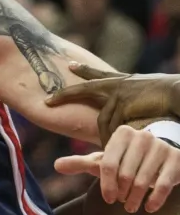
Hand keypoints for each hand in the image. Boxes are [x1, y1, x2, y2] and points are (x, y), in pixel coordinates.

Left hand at [48, 62, 179, 143]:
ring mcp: (118, 93)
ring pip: (102, 119)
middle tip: (48, 101)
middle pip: (84, 89)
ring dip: (104, 135)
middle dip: (65, 95)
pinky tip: (110, 149)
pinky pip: (111, 126)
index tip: (69, 64)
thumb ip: (133, 101)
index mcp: (123, 80)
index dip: (84, 69)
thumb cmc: (167, 97)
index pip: (99, 73)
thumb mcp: (146, 95)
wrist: (178, 93)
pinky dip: (111, 138)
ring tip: (103, 150)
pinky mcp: (121, 104)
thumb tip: (124, 113)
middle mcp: (117, 84)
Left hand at [53, 124, 179, 211]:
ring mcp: (162, 147)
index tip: (109, 199)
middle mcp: (143, 136)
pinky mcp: (177, 158)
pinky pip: (164, 183)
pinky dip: (155, 199)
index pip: (108, 164)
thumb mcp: (103, 160)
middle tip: (121, 201)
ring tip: (131, 206)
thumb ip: (81, 163)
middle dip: (122, 193)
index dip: (106, 185)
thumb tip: (56, 166)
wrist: (159, 156)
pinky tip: (149, 207)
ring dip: (136, 198)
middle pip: (126, 174)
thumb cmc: (125, 160)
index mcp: (122, 134)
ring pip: (144, 181)